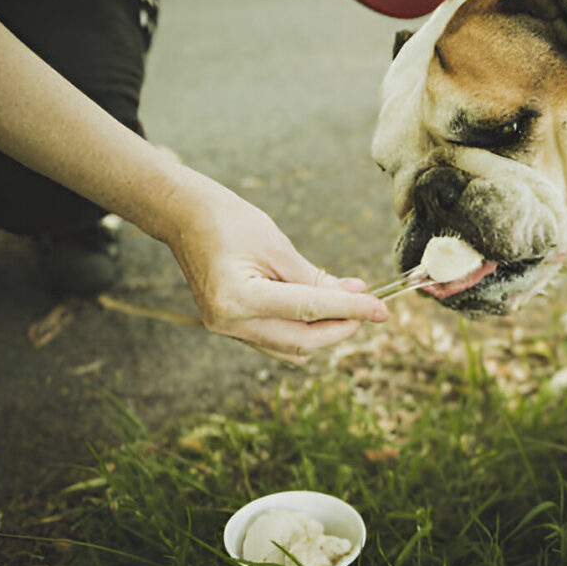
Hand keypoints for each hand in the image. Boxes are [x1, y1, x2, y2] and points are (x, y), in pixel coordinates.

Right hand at [164, 174, 387, 363]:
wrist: (185, 217)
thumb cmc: (229, 222)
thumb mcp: (278, 245)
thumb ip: (315, 277)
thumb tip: (354, 295)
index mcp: (239, 297)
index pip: (309, 310)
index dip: (350, 310)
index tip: (382, 309)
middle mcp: (230, 322)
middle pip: (302, 340)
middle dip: (341, 328)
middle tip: (369, 309)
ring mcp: (226, 330)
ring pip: (290, 347)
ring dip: (323, 332)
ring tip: (347, 306)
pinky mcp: (229, 328)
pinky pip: (275, 341)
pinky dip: (302, 330)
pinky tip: (320, 310)